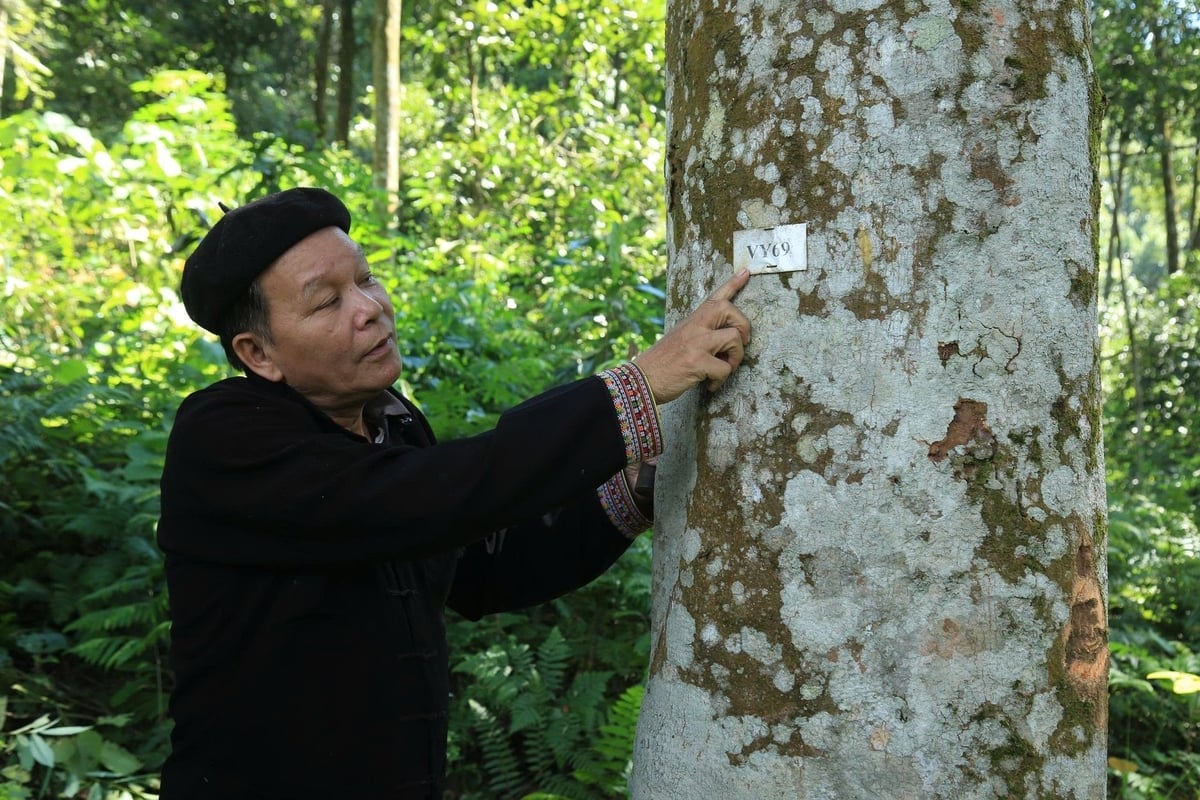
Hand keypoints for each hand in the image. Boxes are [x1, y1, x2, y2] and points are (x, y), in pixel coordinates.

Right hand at [634, 269, 751, 402]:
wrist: (640, 379)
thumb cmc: (662, 362)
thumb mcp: (679, 338)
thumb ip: (699, 333)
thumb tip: (725, 340)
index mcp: (692, 321)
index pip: (714, 297)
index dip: (732, 284)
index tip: (745, 272)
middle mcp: (694, 327)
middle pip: (729, 309)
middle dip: (743, 326)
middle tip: (742, 343)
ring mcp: (696, 343)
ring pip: (733, 338)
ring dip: (735, 358)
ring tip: (724, 369)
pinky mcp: (696, 362)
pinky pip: (724, 368)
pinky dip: (721, 380)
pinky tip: (711, 384)